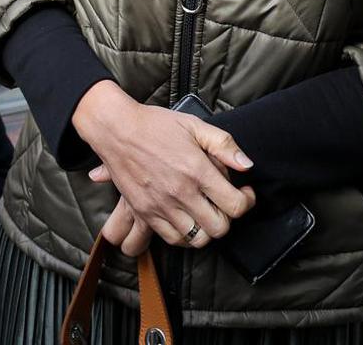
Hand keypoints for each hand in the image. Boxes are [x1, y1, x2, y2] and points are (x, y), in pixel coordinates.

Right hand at [72, 82, 255, 253]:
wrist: (115, 129)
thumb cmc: (154, 124)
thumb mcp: (194, 124)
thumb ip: (224, 144)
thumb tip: (247, 166)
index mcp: (196, 170)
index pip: (235, 205)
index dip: (247, 202)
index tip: (244, 193)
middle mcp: (180, 192)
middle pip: (219, 228)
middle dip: (228, 218)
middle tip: (224, 204)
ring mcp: (161, 205)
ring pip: (197, 238)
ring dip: (206, 229)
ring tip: (205, 213)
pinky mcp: (145, 211)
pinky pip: (172, 238)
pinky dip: (184, 235)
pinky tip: (186, 220)